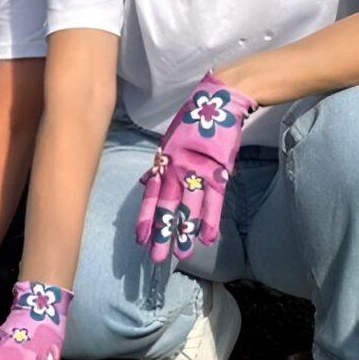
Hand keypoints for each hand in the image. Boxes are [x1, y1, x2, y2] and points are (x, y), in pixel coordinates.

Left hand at [135, 74, 255, 262]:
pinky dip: (210, 220)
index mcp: (165, 162)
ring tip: (181, 256)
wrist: (219, 101)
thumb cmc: (194, 120)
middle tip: (156, 258)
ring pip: (190, 208)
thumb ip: (160, 164)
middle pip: (168, 207)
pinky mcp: (219, 170)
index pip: (152, 195)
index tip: (140, 239)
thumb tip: (147, 183)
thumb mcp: (170, 140)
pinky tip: (207, 239)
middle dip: (162, 234)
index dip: (145, 218)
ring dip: (185, 234)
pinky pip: (214, 201)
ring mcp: (198, 171)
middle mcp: (177, 169)